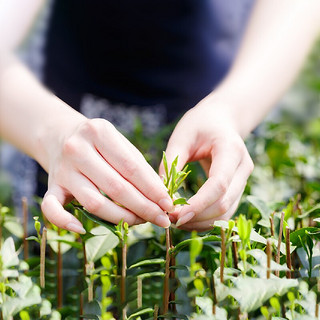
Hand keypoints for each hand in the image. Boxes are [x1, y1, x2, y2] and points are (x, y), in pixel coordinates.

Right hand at [41, 117, 173, 232]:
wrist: (60, 134)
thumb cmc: (99, 142)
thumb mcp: (119, 143)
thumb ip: (139, 166)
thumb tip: (160, 195)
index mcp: (99, 132)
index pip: (131, 167)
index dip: (153, 189)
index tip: (169, 204)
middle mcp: (77, 150)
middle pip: (116, 187)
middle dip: (144, 207)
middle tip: (162, 220)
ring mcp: (62, 170)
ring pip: (93, 203)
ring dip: (121, 218)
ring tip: (141, 223)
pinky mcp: (50, 186)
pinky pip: (52, 209)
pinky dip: (65, 223)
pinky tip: (83, 230)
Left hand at [159, 95, 253, 230]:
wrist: (221, 119)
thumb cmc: (199, 124)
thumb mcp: (182, 137)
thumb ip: (172, 163)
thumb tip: (161, 194)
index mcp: (231, 150)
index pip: (218, 184)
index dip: (198, 204)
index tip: (176, 215)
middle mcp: (243, 167)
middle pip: (224, 203)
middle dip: (197, 217)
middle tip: (171, 219)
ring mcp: (243, 179)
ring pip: (227, 211)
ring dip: (202, 221)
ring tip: (177, 221)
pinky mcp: (238, 187)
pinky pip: (225, 210)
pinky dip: (207, 218)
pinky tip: (189, 217)